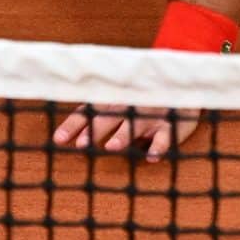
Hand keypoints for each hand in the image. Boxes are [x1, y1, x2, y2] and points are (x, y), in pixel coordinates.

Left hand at [52, 103, 205, 162]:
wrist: (181, 82)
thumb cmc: (142, 96)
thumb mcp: (118, 101)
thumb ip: (97, 115)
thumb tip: (66, 136)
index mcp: (112, 102)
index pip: (89, 112)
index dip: (74, 125)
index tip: (58, 140)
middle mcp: (129, 107)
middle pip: (108, 118)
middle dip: (94, 131)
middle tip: (81, 145)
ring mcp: (150, 115)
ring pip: (135, 124)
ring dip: (123, 135)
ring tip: (111, 147)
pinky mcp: (171, 124)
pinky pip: (166, 136)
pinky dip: (159, 146)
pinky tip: (152, 157)